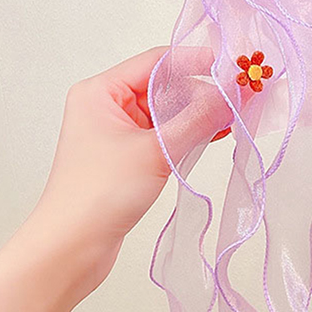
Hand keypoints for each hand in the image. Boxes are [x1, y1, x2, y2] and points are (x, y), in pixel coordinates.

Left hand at [27, 46, 229, 293]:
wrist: (70, 250)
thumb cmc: (99, 195)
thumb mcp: (155, 151)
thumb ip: (198, 119)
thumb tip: (235, 92)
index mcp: (100, 91)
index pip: (157, 62)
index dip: (197, 62)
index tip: (233, 67)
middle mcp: (107, 106)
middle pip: (165, 85)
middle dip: (203, 91)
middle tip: (241, 97)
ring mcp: (118, 133)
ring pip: (168, 112)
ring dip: (199, 115)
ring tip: (236, 116)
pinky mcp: (128, 157)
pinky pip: (165, 135)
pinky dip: (189, 134)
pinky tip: (216, 134)